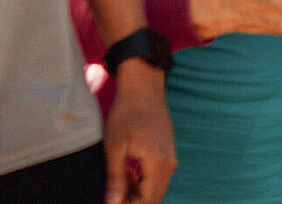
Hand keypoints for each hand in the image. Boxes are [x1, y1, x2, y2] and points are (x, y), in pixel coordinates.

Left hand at [104, 60, 175, 202]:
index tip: (110, 202)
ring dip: (137, 191)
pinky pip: (158, 175)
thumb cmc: (126, 114)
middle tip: (112, 193)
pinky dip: (143, 180)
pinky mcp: (168, 150)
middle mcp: (169, 162)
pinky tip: (127, 170)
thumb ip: (115, 178)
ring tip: (117, 179)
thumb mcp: (115, 147)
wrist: (143, 88)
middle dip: (133, 200)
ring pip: (156, 187)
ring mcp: (171, 156)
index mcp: (158, 163)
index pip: (147, 200)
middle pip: (154, 197)